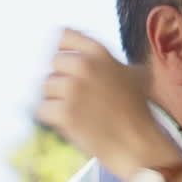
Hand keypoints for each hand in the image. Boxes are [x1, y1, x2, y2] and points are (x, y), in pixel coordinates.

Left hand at [37, 29, 171, 176]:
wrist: (139, 146)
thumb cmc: (137, 113)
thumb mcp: (134, 75)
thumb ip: (109, 61)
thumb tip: (89, 54)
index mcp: (100, 52)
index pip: (63, 35)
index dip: (64, 51)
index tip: (69, 66)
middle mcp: (84, 66)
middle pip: (53, 64)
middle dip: (61, 80)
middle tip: (78, 98)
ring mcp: (73, 89)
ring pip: (45, 87)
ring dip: (56, 99)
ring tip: (78, 112)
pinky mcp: (64, 113)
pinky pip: (42, 109)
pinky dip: (52, 118)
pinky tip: (71, 123)